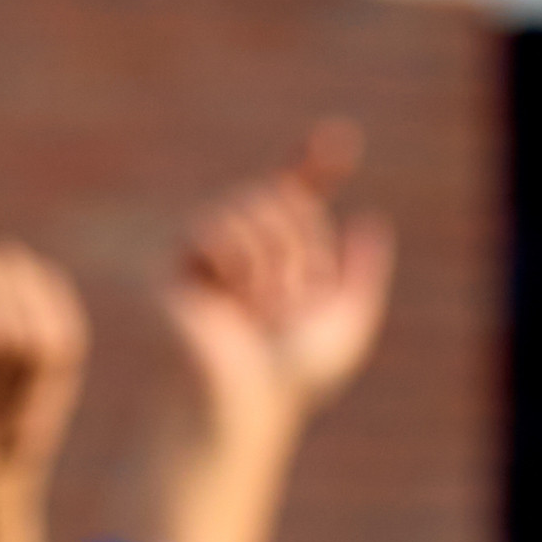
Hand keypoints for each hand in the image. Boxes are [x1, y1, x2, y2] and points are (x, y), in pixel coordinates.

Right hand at [146, 123, 395, 464]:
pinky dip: (233, 256)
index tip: (341, 139)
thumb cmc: (290, 380)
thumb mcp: (345, 326)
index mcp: (282, 262)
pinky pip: (211, 225)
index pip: (297, 198)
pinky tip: (228, 293)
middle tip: (285, 304)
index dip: (316, 164)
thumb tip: (367, 221)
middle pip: (283, 197)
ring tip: (257, 308)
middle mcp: (243, 252)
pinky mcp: (173, 265)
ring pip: (251, 205)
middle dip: (299, 243)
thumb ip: (363, 277)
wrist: (239, 402)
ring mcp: (206, 256)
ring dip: (270, 256)